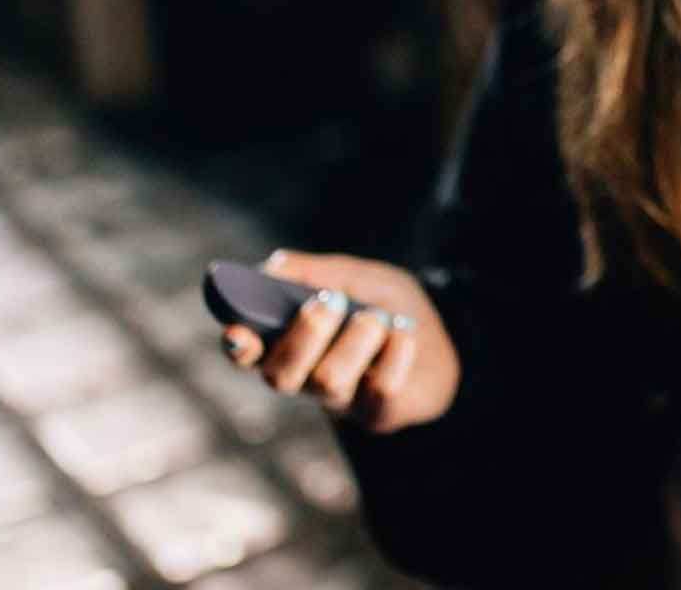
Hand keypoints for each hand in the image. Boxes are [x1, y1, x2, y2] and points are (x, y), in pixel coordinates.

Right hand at [220, 250, 460, 433]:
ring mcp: (340, 399)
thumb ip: (314, 273)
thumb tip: (272, 266)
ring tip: (378, 316)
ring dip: (356, 338)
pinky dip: (395, 351)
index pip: (247, 353)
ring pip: (327, 382)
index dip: (237, 346)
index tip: (238, 332)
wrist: (443, 335)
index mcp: (289, 340)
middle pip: (279, 376)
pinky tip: (404, 333)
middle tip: (331, 302)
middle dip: (304, 335)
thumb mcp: (355, 276)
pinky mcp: (377, 413)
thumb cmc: (386, 304)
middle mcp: (305, 376)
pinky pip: (378, 389)